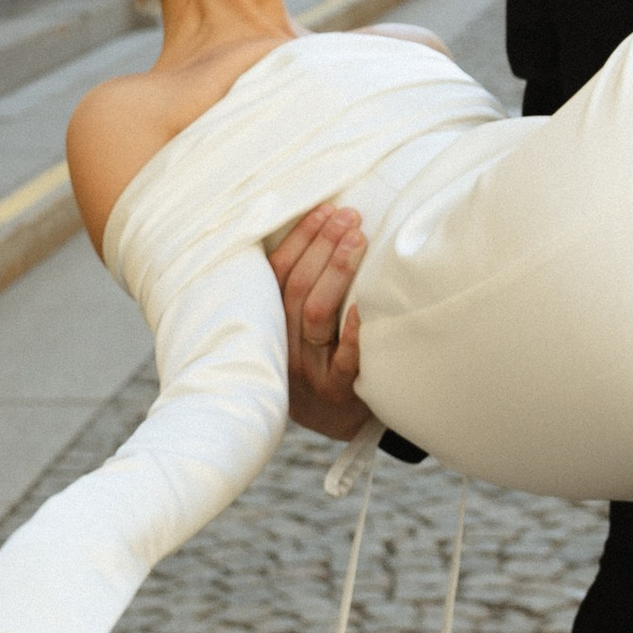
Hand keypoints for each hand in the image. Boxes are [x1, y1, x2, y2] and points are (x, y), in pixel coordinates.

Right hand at [267, 204, 370, 436]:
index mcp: (267, 328)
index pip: (275, 275)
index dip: (299, 239)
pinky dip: (354, 330)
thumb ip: (298, 286)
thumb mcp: (296, 328)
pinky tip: (365, 303)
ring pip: (317, 315)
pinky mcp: (338, 393)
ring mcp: (309, 373)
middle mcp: (282, 350)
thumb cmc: (321, 358)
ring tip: (359, 239)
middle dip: (323, 246)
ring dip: (338, 271)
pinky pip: (346, 359)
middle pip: (297, 290)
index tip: (325, 209)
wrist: (340, 423)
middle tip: (350, 217)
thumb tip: (324, 219)